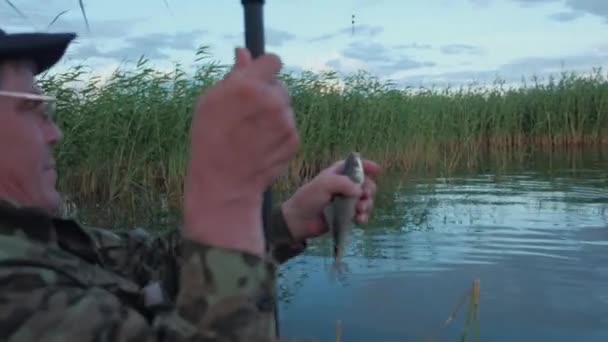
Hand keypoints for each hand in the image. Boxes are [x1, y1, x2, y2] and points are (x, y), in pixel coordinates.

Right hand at [183, 48, 298, 255]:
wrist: (224, 183)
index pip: (273, 61)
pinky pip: (289, 128)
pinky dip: (278, 134)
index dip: (265, 70)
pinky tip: (260, 146)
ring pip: (285, 108)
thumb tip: (243, 52)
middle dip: (268, 95)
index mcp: (248, 86)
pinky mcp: (294, 140)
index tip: (258, 80)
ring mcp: (286, 122)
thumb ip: (233, 75)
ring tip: (252, 134)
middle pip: (280, 86)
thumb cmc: (210, 140)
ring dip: (274, 115)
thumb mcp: (210, 102)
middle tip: (249, 114)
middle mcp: (271, 101)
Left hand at [281, 158, 380, 241]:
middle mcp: (344, 185)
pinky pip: (361, 214)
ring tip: (360, 211)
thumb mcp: (325, 184)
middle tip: (364, 196)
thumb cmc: (308, 198)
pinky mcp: (346, 215)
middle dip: (369, 190)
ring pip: (366, 200)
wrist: (299, 221)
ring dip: (367, 205)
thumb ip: (344, 183)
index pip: (355, 165)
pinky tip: (359, 220)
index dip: (367, 165)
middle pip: (366, 183)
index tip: (377, 170)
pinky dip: (363, 217)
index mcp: (338, 173)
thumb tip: (360, 191)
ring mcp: (346, 201)